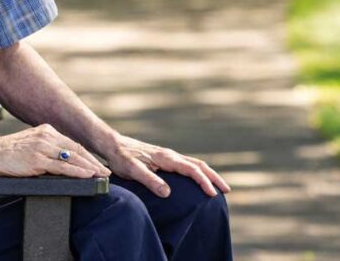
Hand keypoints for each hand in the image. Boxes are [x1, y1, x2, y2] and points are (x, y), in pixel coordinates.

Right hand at [0, 124, 111, 178]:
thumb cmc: (8, 152)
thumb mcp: (31, 144)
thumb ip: (46, 147)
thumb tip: (63, 160)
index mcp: (46, 130)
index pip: (72, 143)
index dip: (87, 154)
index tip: (98, 163)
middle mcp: (46, 136)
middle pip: (76, 149)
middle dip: (93, 161)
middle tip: (106, 170)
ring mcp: (42, 147)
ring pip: (72, 157)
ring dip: (89, 167)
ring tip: (101, 174)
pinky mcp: (37, 159)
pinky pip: (62, 167)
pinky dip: (77, 171)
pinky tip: (87, 175)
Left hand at [103, 135, 229, 198]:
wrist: (113, 144)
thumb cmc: (121, 157)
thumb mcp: (132, 170)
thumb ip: (149, 180)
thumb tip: (168, 193)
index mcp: (166, 158)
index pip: (191, 170)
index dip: (203, 182)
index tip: (212, 194)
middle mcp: (170, 155)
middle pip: (198, 165)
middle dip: (214, 177)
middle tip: (226, 190)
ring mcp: (168, 156)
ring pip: (194, 164)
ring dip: (208, 174)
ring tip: (218, 187)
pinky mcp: (164, 159)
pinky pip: (186, 165)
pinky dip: (198, 172)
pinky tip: (197, 181)